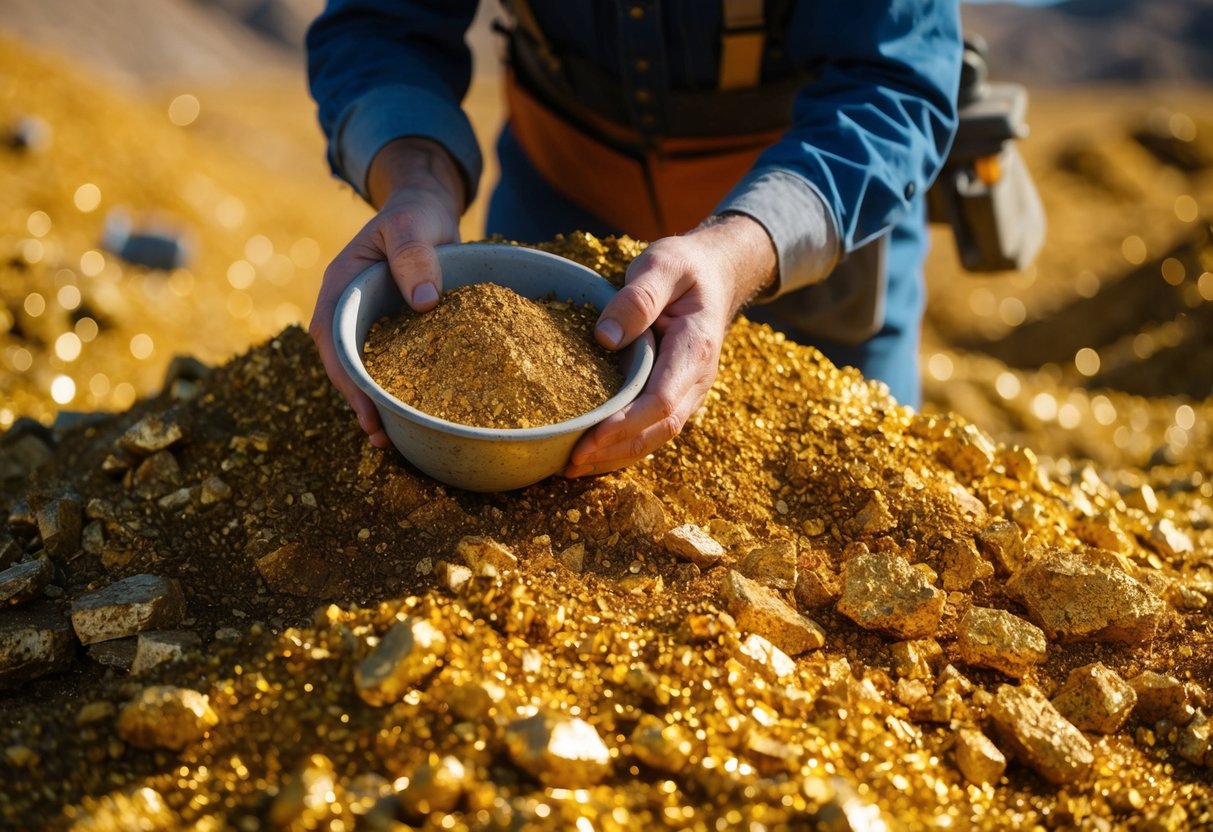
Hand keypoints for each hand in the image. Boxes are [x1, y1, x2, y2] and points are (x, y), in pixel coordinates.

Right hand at [309, 138, 465, 446]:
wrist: (427, 208)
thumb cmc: (416, 212)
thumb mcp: (413, 225)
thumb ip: (416, 255)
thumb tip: (424, 303)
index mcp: (342, 285)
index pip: (332, 337)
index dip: (344, 376)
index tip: (365, 407)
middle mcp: (350, 308)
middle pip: (343, 363)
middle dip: (357, 401)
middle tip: (380, 437)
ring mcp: (370, 321)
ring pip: (365, 368)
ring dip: (376, 401)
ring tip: (393, 440)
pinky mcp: (394, 330)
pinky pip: (391, 362)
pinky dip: (399, 387)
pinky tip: (415, 414)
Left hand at [564, 213, 776, 476]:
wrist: (715, 274)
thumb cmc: (686, 267)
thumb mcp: (663, 265)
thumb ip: (638, 298)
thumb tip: (605, 337)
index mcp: (695, 348)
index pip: (661, 401)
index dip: (625, 424)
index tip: (588, 438)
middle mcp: (697, 380)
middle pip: (658, 431)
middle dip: (615, 452)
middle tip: (568, 465)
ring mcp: (689, 391)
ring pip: (656, 438)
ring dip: (616, 458)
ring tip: (572, 468)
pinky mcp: (675, 395)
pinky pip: (652, 429)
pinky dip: (623, 446)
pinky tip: (591, 453)